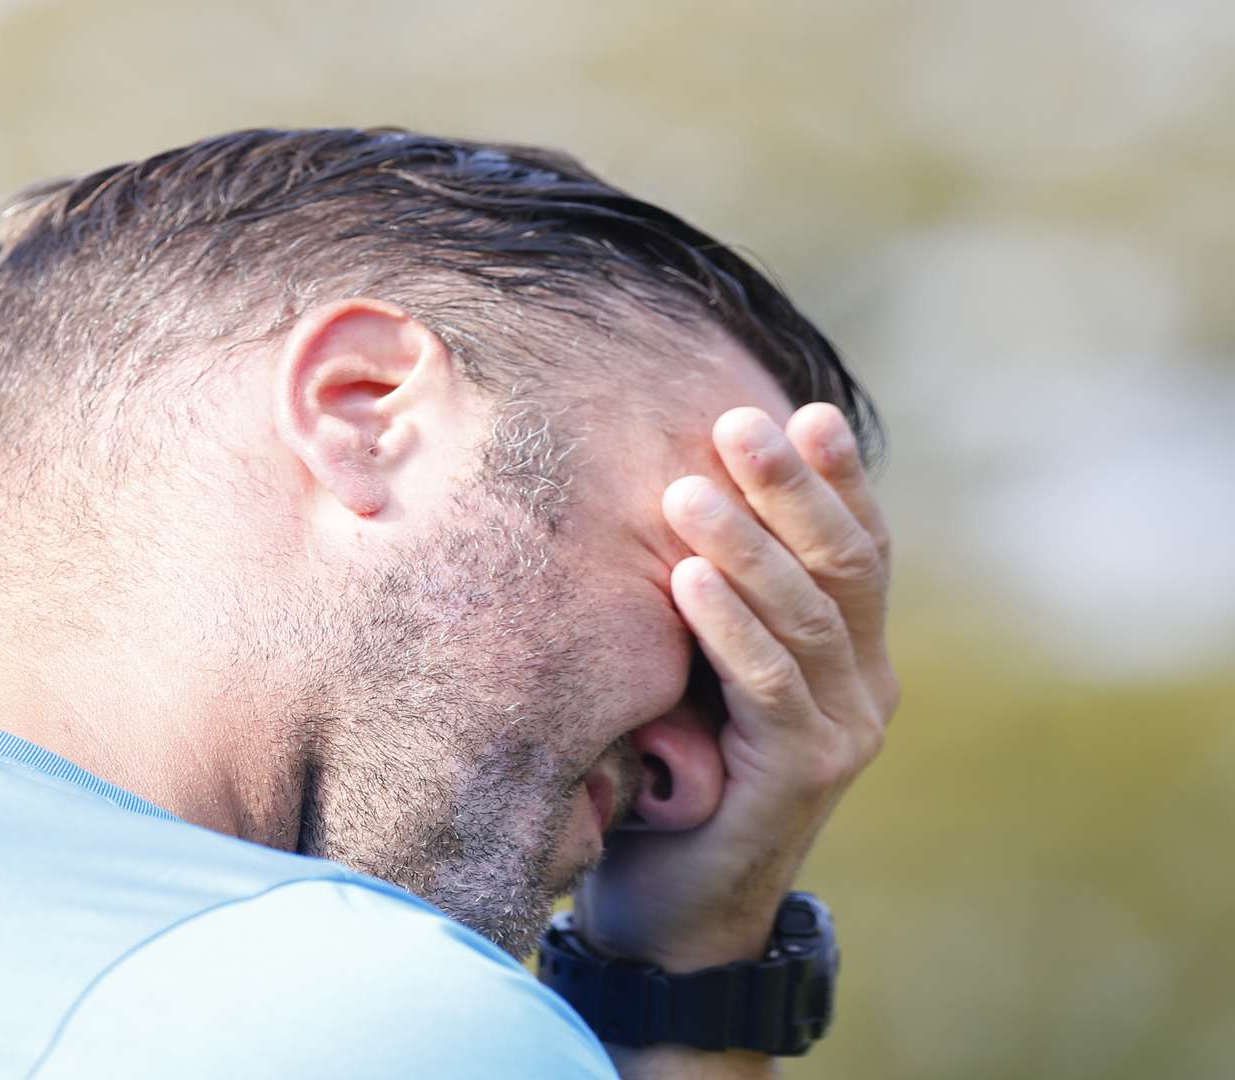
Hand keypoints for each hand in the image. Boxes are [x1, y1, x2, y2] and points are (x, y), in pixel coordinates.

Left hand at [573, 403, 898, 972]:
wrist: (673, 910)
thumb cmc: (674, 773)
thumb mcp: (696, 670)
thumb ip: (712, 601)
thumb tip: (672, 487)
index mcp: (851, 653)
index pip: (858, 546)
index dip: (837, 478)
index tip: (800, 408)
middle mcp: (865, 685)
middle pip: (843, 564)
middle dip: (792, 488)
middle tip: (737, 421)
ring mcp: (843, 731)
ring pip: (806, 615)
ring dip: (746, 545)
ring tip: (686, 487)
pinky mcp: (801, 775)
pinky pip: (768, 684)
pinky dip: (728, 626)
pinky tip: (684, 578)